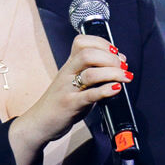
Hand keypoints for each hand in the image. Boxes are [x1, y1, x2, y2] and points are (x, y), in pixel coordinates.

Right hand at [8, 36, 131, 164]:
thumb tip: (118, 64)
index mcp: (69, 65)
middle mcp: (67, 74)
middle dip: (110, 58)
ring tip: (125, 77)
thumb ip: (92, 73)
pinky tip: (116, 89)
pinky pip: (89, 95)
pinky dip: (106, 90)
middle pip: (88, 54)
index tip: (116, 52)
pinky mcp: (71, 105)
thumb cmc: (60, 103)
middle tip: (122, 66)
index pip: (82, 42)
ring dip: (113, 73)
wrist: (39, 122)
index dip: (102, 43)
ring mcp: (68, 89)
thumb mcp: (74, 82)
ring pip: (91, 74)